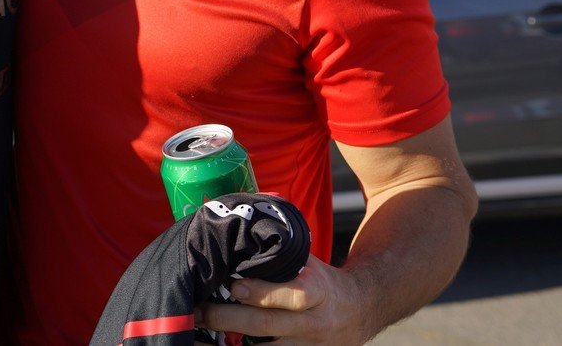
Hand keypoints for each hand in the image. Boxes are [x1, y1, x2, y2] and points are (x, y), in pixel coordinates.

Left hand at [197, 256, 369, 345]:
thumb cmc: (324, 282)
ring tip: (200, 334)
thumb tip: (241, 227)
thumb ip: (279, 252)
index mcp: (318, 292)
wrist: (361, 311)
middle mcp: (314, 323)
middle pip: (270, 325)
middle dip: (231, 319)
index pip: (293, 295)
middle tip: (201, 311)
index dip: (262, 292)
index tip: (234, 286)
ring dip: (232, 343)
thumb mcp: (310, 263)